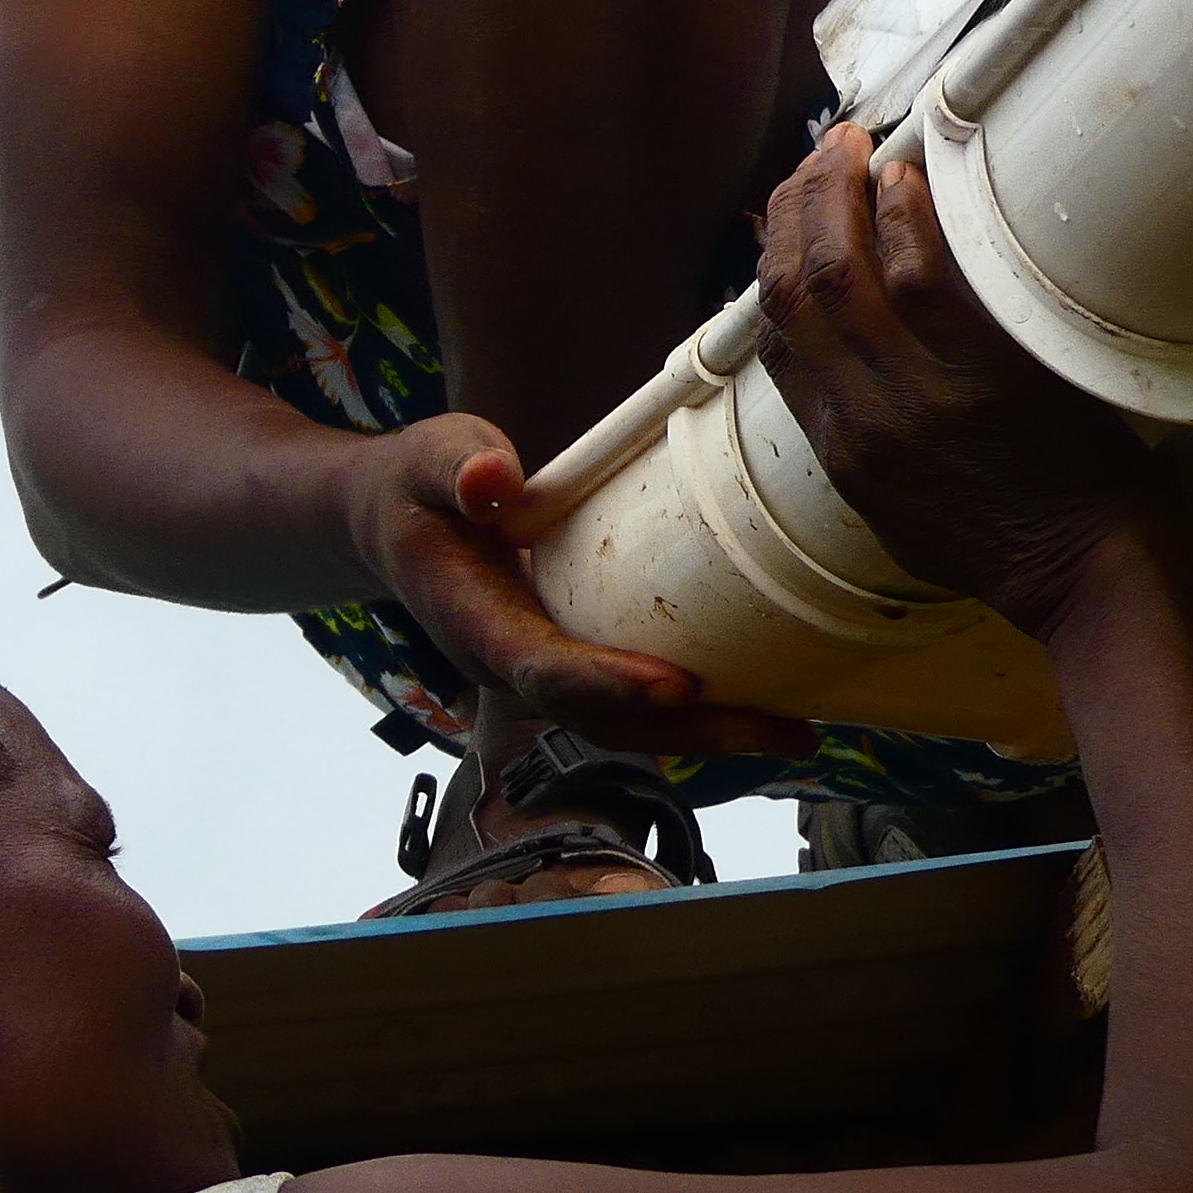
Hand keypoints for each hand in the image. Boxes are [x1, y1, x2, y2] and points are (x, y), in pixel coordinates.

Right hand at [345, 414, 817, 759]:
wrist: (399, 525)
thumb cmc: (422, 485)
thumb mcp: (430, 457)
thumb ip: (458, 467)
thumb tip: (491, 482)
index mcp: (474, 621)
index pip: (541, 666)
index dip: (606, 681)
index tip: (675, 684)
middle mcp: (512, 664)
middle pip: (601, 721)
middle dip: (688, 731)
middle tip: (777, 730)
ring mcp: (545, 673)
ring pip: (625, 727)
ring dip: (708, 735)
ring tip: (793, 733)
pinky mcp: (575, 663)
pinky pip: (635, 706)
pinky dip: (697, 714)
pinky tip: (763, 705)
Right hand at [756, 125, 1162, 636]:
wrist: (1086, 577)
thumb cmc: (1006, 544)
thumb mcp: (900, 510)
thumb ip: (864, 439)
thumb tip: (843, 370)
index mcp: (840, 450)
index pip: (777, 338)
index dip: (773, 262)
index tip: (791, 217)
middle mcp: (859, 418)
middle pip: (790, 289)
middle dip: (794, 210)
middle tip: (820, 159)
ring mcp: (915, 396)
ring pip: (838, 271)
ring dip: (835, 196)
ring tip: (849, 149)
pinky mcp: (981, 373)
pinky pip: (923, 275)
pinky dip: (905, 217)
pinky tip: (906, 180)